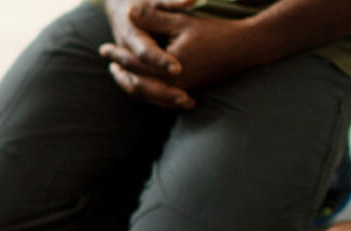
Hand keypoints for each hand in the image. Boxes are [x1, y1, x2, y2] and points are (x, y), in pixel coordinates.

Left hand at [100, 0, 263, 109]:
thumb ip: (154, 18)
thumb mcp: (182, 21)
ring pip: (149, 94)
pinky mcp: (190, 92)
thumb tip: (128, 12)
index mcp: (169, 69)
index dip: (117, 55)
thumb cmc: (215, 32)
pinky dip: (148, 92)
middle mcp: (175, 85)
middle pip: (138, 83)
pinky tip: (144, 83)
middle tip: (108, 63)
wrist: (247, 48)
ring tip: (120, 75)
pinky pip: (162, 98)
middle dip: (121, 73)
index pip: (135, 64)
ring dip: (132, 84)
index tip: (104, 48)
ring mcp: (183, 91)